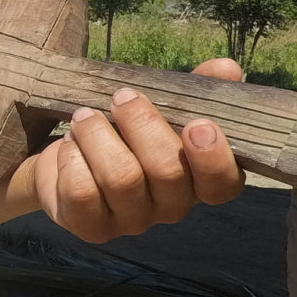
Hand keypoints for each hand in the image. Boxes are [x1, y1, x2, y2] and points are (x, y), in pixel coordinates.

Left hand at [30, 58, 244, 242]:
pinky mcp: (92, 228)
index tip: (198, 124)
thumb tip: (227, 68)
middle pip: (167, 171)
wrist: (69, 158)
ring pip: (121, 178)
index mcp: (197, 178)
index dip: (214, 158)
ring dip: (98, 135)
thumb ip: (193, 88)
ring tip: (84, 116)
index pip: (222, 183)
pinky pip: (82, 192)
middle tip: (121, 97)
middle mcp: (171, 206)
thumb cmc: (125, 131)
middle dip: (141, 124)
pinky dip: (72, 157)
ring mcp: (132, 221)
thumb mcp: (160, 104)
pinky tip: (70, 145)